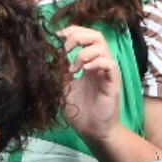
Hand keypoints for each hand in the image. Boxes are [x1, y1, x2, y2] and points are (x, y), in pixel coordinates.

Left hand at [59, 24, 123, 144]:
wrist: (91, 130)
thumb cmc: (79, 110)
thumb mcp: (62, 87)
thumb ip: (58, 72)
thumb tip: (49, 57)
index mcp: (87, 63)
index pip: (85, 37)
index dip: (72, 31)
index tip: (56, 35)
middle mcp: (98, 64)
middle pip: (96, 35)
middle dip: (78, 35)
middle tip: (64, 47)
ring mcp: (107, 72)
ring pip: (102, 47)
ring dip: (83, 53)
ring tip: (72, 68)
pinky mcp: (113, 82)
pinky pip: (109, 64)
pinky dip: (95, 62)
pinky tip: (84, 71)